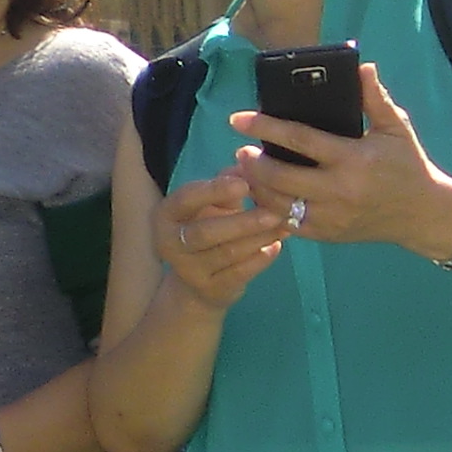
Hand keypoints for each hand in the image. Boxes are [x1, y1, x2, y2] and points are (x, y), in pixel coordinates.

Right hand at [154, 162, 291, 311]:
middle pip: (207, 232)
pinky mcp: (210, 290)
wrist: (199, 282)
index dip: (215, 190)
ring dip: (259, 238)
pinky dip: (260, 260)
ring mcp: (188, 270)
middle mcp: (169, 243)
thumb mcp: (213, 204)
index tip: (245, 183)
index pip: (187, 198)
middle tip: (274, 211)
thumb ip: (229, 183)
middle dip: (243, 221)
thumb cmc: (209, 229)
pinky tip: (277, 247)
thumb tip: (250, 160)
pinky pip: (239, 274)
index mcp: (167, 214)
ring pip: (227, 253)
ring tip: (284, 225)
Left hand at [224, 69, 451, 255]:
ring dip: (255, 186)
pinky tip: (262, 194)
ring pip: (277, 204)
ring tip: (246, 170)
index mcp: (353, 159)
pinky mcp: (327, 235)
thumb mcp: (395, 127)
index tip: (238, 119)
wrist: (423, 214)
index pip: (299, 140)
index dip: (265, 127)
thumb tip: (361, 66)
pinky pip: (287, 224)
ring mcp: (331, 217)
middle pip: (279, 177)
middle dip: (252, 162)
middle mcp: (339, 191)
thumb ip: (375, 98)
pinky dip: (269, 210)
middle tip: (241, 149)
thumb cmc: (407, 165)